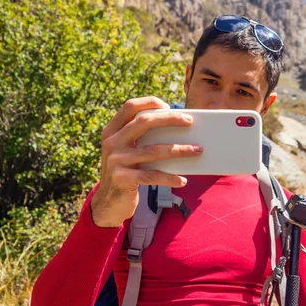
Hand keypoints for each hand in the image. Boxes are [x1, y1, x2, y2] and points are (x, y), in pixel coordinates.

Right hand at [90, 96, 202, 227]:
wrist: (108, 203)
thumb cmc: (127, 172)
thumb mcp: (127, 152)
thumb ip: (141, 138)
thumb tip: (178, 128)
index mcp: (112, 131)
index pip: (130, 107)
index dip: (149, 102)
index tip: (169, 106)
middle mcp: (112, 142)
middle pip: (144, 122)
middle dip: (170, 119)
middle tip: (190, 121)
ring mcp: (116, 160)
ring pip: (154, 150)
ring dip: (180, 150)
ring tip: (197, 150)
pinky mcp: (122, 179)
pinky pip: (153, 176)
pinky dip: (170, 178)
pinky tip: (183, 180)